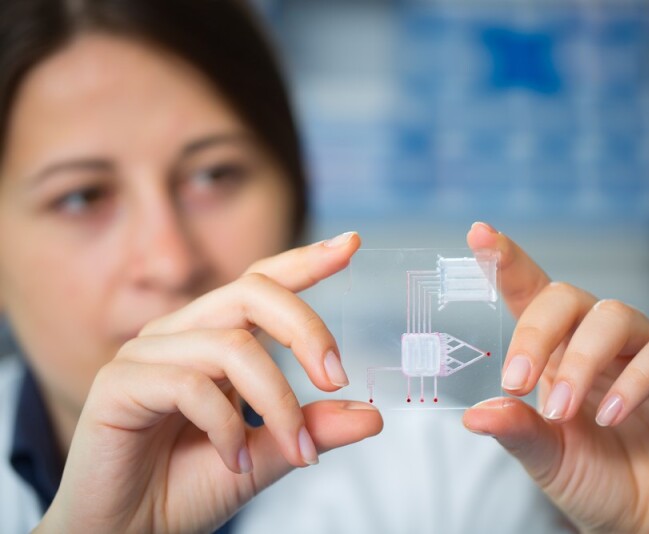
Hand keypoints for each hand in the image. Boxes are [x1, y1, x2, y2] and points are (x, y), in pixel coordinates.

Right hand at [38, 233, 382, 532]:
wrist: (125, 533)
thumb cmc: (186, 489)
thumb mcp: (267, 456)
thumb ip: (311, 429)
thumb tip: (372, 416)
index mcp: (214, 338)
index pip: (262, 285)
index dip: (305, 262)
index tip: (350, 244)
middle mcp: (181, 333)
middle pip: (252, 293)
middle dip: (306, 330)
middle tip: (337, 379)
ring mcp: (146, 354)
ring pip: (231, 346)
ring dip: (277, 402)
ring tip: (294, 451)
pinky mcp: (118, 384)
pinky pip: (190, 385)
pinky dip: (226, 427)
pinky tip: (235, 460)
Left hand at [462, 222, 648, 532]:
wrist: (645, 521)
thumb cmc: (592, 480)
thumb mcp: (544, 457)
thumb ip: (515, 430)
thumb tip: (474, 414)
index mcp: (555, 351)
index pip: (529, 292)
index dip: (506, 261)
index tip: (479, 233)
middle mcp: (596, 340)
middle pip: (567, 296)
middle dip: (537, 332)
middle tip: (517, 383)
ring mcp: (643, 350)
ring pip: (614, 316)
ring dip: (582, 361)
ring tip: (566, 411)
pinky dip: (635, 381)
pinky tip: (611, 415)